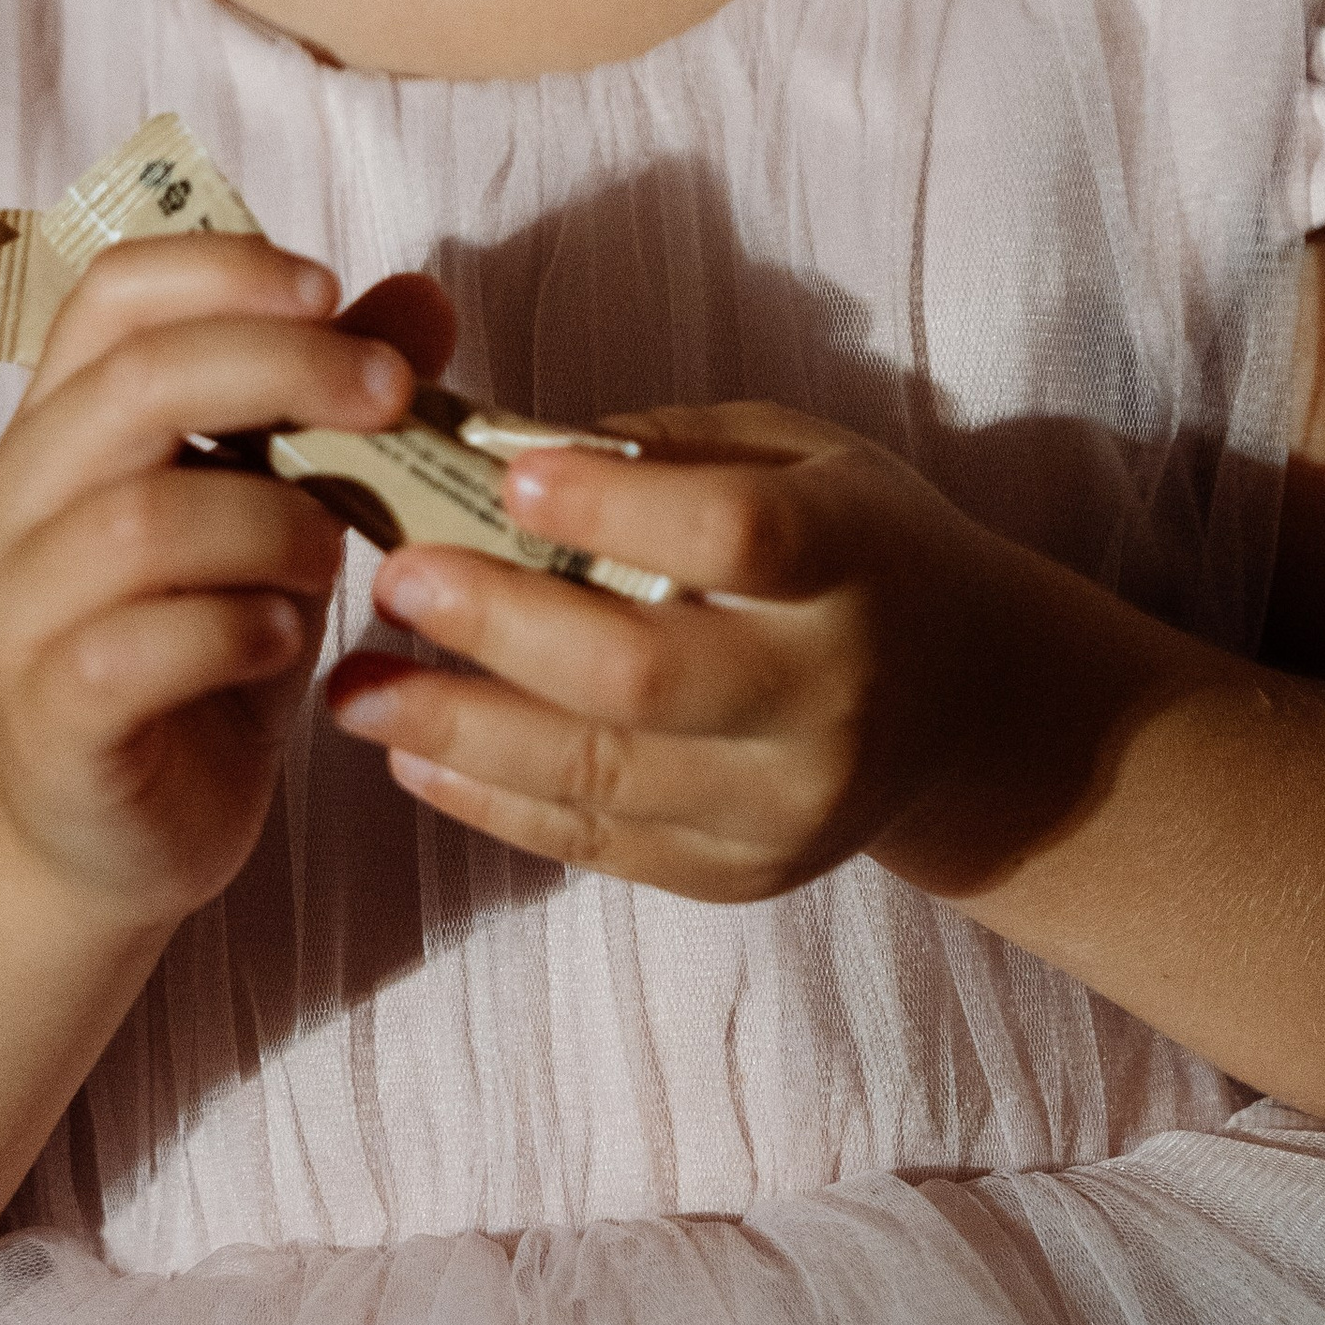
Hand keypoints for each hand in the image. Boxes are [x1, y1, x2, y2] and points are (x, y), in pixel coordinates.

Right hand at [0, 238, 453, 926]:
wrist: (118, 835)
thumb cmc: (205, 649)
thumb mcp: (283, 510)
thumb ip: (335, 404)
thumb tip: (425, 299)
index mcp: (64, 422)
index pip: (114, 291)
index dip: (226, 270)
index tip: (334, 293)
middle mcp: (19, 501)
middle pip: (136, 382)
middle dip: (284, 369)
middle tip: (391, 395)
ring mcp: (19, 612)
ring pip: (142, 520)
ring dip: (273, 522)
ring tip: (330, 554)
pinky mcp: (50, 717)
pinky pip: (137, 648)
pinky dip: (236, 631)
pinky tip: (280, 642)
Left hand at [321, 402, 1011, 901]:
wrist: (969, 701)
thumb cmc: (853, 541)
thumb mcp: (798, 454)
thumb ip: (665, 452)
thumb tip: (492, 450)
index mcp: (854, 557)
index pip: (735, 537)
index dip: (614, 508)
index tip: (506, 477)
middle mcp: (831, 693)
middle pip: (646, 675)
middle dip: (498, 628)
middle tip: (392, 581)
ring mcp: (789, 802)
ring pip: (603, 778)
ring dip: (459, 731)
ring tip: (355, 687)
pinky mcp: (745, 873)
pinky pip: (600, 846)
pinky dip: (493, 803)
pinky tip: (414, 756)